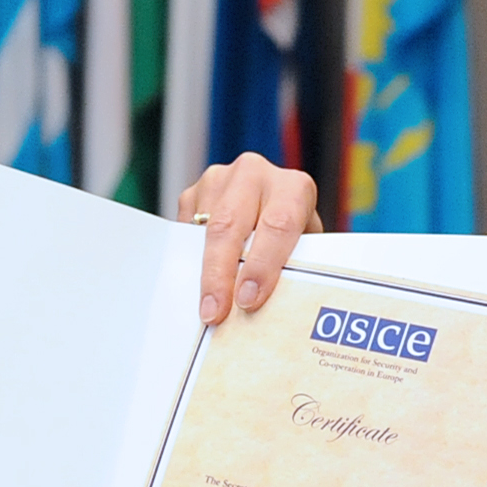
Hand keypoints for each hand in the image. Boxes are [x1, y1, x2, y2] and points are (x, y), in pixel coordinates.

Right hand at [178, 154, 321, 324]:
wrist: (273, 210)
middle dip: (220, 274)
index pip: (278, 224)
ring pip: (202, 230)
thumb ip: (289, 267)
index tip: (248, 300)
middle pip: (230, 225)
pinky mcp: (191, 193)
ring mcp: (219, 180)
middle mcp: (254, 173)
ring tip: (202, 308)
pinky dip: (189, 262)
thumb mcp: (302, 249)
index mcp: (293, 186)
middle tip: (215, 312)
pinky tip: (195, 286)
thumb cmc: (292, 238)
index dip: (262, 265)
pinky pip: (184, 232)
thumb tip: (268, 307)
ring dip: (201, 272)